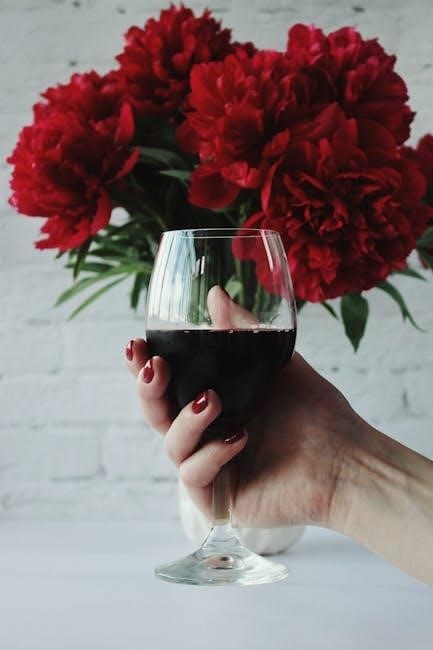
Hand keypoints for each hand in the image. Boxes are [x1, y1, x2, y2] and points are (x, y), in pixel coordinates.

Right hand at [125, 337, 363, 529]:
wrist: (347, 459)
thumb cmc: (314, 412)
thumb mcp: (275, 361)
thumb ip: (243, 330)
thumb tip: (215, 294)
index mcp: (212, 400)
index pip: (167, 383)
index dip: (145, 366)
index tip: (137, 345)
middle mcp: (205, 432)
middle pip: (156, 413)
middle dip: (147, 389)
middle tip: (154, 368)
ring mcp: (210, 466)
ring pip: (172, 445)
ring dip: (186, 420)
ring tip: (212, 401)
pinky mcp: (220, 498)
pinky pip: (193, 476)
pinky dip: (211, 455)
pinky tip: (239, 439)